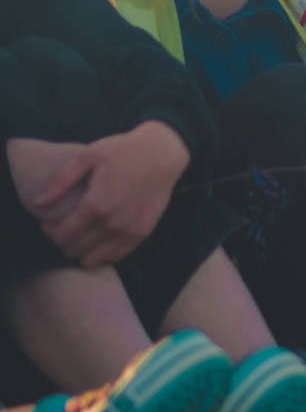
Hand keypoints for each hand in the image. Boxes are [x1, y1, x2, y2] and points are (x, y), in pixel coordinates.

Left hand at [8, 122, 189, 268]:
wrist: (163, 153)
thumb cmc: (122, 151)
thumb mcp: (87, 156)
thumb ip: (60, 182)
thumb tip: (38, 205)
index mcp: (97, 204)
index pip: (62, 235)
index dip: (49, 231)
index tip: (49, 221)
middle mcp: (114, 223)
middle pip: (75, 249)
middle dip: (63, 240)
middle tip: (65, 226)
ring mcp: (130, 231)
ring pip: (94, 260)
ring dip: (82, 251)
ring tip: (81, 234)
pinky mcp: (143, 233)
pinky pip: (116, 257)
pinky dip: (102, 253)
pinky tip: (99, 238)